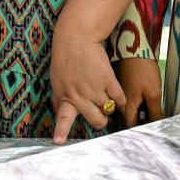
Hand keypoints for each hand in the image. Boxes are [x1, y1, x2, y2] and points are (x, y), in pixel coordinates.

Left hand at [50, 30, 125, 144]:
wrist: (77, 37)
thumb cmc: (65, 58)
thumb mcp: (57, 80)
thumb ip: (61, 98)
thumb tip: (61, 113)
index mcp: (65, 97)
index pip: (63, 118)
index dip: (61, 132)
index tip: (58, 142)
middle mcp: (80, 96)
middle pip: (97, 121)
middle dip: (102, 121)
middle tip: (102, 116)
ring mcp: (95, 89)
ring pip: (109, 110)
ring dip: (110, 107)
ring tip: (107, 98)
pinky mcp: (108, 80)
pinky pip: (120, 99)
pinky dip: (122, 100)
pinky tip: (120, 97)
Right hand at [114, 57, 163, 127]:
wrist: (133, 48)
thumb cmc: (144, 70)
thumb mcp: (154, 93)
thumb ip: (154, 113)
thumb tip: (158, 127)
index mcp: (126, 108)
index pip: (131, 128)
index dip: (142, 132)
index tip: (153, 133)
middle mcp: (119, 104)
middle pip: (127, 121)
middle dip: (139, 124)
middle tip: (154, 125)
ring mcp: (118, 95)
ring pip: (127, 111)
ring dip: (138, 115)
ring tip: (151, 115)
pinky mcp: (121, 87)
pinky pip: (126, 102)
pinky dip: (136, 105)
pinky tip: (145, 104)